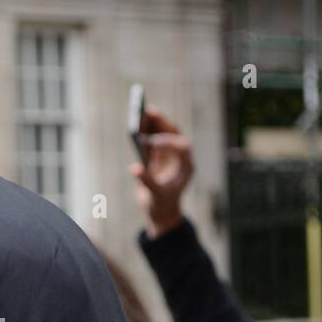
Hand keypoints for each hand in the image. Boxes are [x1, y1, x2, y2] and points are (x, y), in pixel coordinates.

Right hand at [129, 105, 193, 237]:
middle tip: (149, 111)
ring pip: (166, 132)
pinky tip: (138, 122)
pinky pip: (156, 138)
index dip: (166, 142)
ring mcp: (172, 155)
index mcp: (187, 166)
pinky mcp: (161, 155)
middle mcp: (181, 157)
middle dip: (162, 122)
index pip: (181, 147)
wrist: (162, 211)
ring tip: (143, 111)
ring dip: (156, 122)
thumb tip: (134, 168)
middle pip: (175, 134)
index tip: (151, 142)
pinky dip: (149, 130)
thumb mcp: (155, 194)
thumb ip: (146, 181)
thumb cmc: (161, 204)